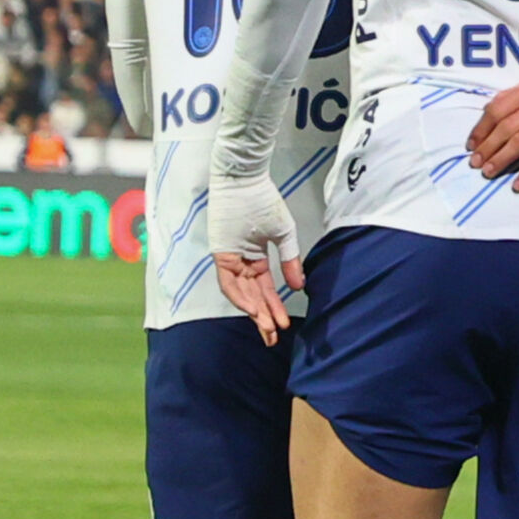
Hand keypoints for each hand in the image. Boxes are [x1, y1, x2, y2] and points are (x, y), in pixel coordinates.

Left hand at [207, 170, 303, 344]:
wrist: (245, 180)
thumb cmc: (263, 201)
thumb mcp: (283, 234)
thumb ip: (290, 261)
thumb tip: (299, 288)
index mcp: (255, 257)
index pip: (264, 288)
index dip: (274, 306)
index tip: (284, 325)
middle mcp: (240, 262)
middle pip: (252, 295)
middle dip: (263, 317)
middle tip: (273, 338)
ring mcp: (228, 258)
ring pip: (241, 292)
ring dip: (254, 311)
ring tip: (267, 328)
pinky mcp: (219, 253)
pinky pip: (228, 281)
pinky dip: (239, 296)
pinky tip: (253, 310)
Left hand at [468, 79, 518, 189]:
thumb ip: (513, 100)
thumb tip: (485, 116)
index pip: (496, 110)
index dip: (481, 129)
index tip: (471, 146)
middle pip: (506, 128)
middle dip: (487, 148)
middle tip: (476, 163)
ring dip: (502, 160)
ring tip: (489, 172)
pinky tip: (518, 184)